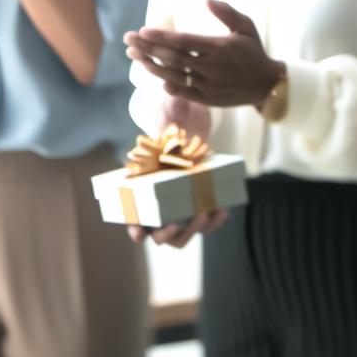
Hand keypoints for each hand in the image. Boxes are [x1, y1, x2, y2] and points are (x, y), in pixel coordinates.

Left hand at [123, 0, 282, 108]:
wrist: (267, 84)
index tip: (142, 31)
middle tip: (128, 40)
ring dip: (152, 66)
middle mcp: (211, 67)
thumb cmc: (254, 51)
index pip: (183, 41)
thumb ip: (226, 12)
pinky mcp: (209, 99)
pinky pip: (184, 92)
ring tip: (135, 57)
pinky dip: (169, 85)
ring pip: (174, 76)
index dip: (161, 37)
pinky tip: (156, 76)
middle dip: (148, 48)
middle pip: (173, 58)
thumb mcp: (245, 26)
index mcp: (218, 47)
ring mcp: (209, 85)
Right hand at [126, 96, 228, 247]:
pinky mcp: (198, 210)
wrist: (188, 137)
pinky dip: (215, 221)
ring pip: (184, 236)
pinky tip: (222, 209)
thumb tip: (175, 118)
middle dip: (167, 235)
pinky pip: (206, 225)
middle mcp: (160, 212)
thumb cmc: (169, 134)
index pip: (134, 224)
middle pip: (160, 237)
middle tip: (174, 225)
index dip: (135, 231)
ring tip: (204, 212)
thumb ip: (168, 124)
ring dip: (194, 230)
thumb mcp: (167, 126)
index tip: (140, 232)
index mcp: (142, 199)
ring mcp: (180, 214)